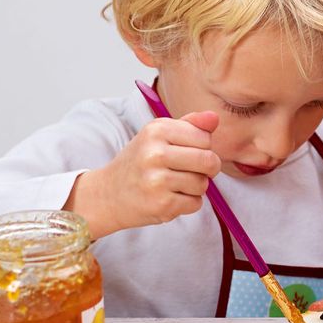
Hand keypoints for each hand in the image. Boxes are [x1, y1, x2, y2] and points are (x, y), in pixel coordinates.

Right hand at [65, 112, 221, 238]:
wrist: (107, 194)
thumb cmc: (140, 162)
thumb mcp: (158, 136)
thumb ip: (189, 125)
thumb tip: (214, 117)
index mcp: (157, 130)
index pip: (205, 138)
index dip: (203, 147)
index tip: (188, 152)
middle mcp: (155, 153)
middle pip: (209, 161)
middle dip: (208, 168)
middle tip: (192, 171)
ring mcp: (157, 181)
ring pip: (203, 184)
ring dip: (196, 187)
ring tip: (175, 184)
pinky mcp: (162, 205)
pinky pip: (196, 203)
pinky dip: (188, 203)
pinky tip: (170, 197)